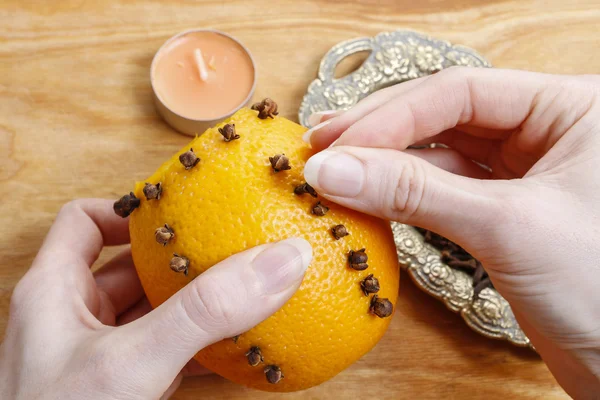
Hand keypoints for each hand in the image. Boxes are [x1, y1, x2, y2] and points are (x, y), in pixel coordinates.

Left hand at [0, 199, 311, 398]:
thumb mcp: (132, 363)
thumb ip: (202, 313)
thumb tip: (277, 262)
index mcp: (53, 292)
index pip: (85, 221)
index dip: (132, 209)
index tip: (185, 211)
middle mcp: (74, 320)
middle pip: (131, 265)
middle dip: (182, 259)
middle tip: (230, 249)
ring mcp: (100, 358)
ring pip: (154, 313)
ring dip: (198, 307)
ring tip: (245, 294)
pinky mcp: (124, 390)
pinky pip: (168, 354)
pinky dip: (202, 350)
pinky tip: (239, 353)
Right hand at [303, 67, 599, 397]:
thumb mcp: (506, 227)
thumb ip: (414, 193)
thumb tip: (334, 169)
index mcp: (570, 108)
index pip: (461, 91)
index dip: (391, 116)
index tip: (337, 144)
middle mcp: (547, 131)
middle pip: (444, 114)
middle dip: (381, 133)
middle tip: (323, 147)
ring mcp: (524, 170)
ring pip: (439, 152)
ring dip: (386, 163)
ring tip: (336, 170)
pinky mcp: (504, 209)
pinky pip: (443, 189)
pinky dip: (404, 194)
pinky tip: (370, 194)